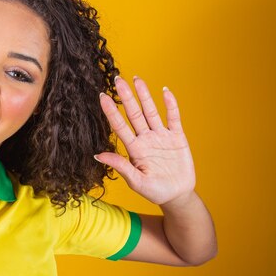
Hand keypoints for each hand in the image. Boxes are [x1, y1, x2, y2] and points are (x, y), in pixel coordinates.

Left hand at [96, 76, 195, 204]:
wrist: (177, 196)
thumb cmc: (154, 191)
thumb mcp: (136, 181)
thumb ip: (120, 166)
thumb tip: (97, 155)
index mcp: (134, 149)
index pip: (120, 126)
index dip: (111, 112)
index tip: (102, 97)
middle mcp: (145, 139)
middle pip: (134, 114)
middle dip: (126, 97)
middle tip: (117, 79)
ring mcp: (161, 136)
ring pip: (151, 111)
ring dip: (144, 96)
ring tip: (136, 79)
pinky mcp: (177, 137)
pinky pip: (173, 118)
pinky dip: (170, 105)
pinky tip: (164, 91)